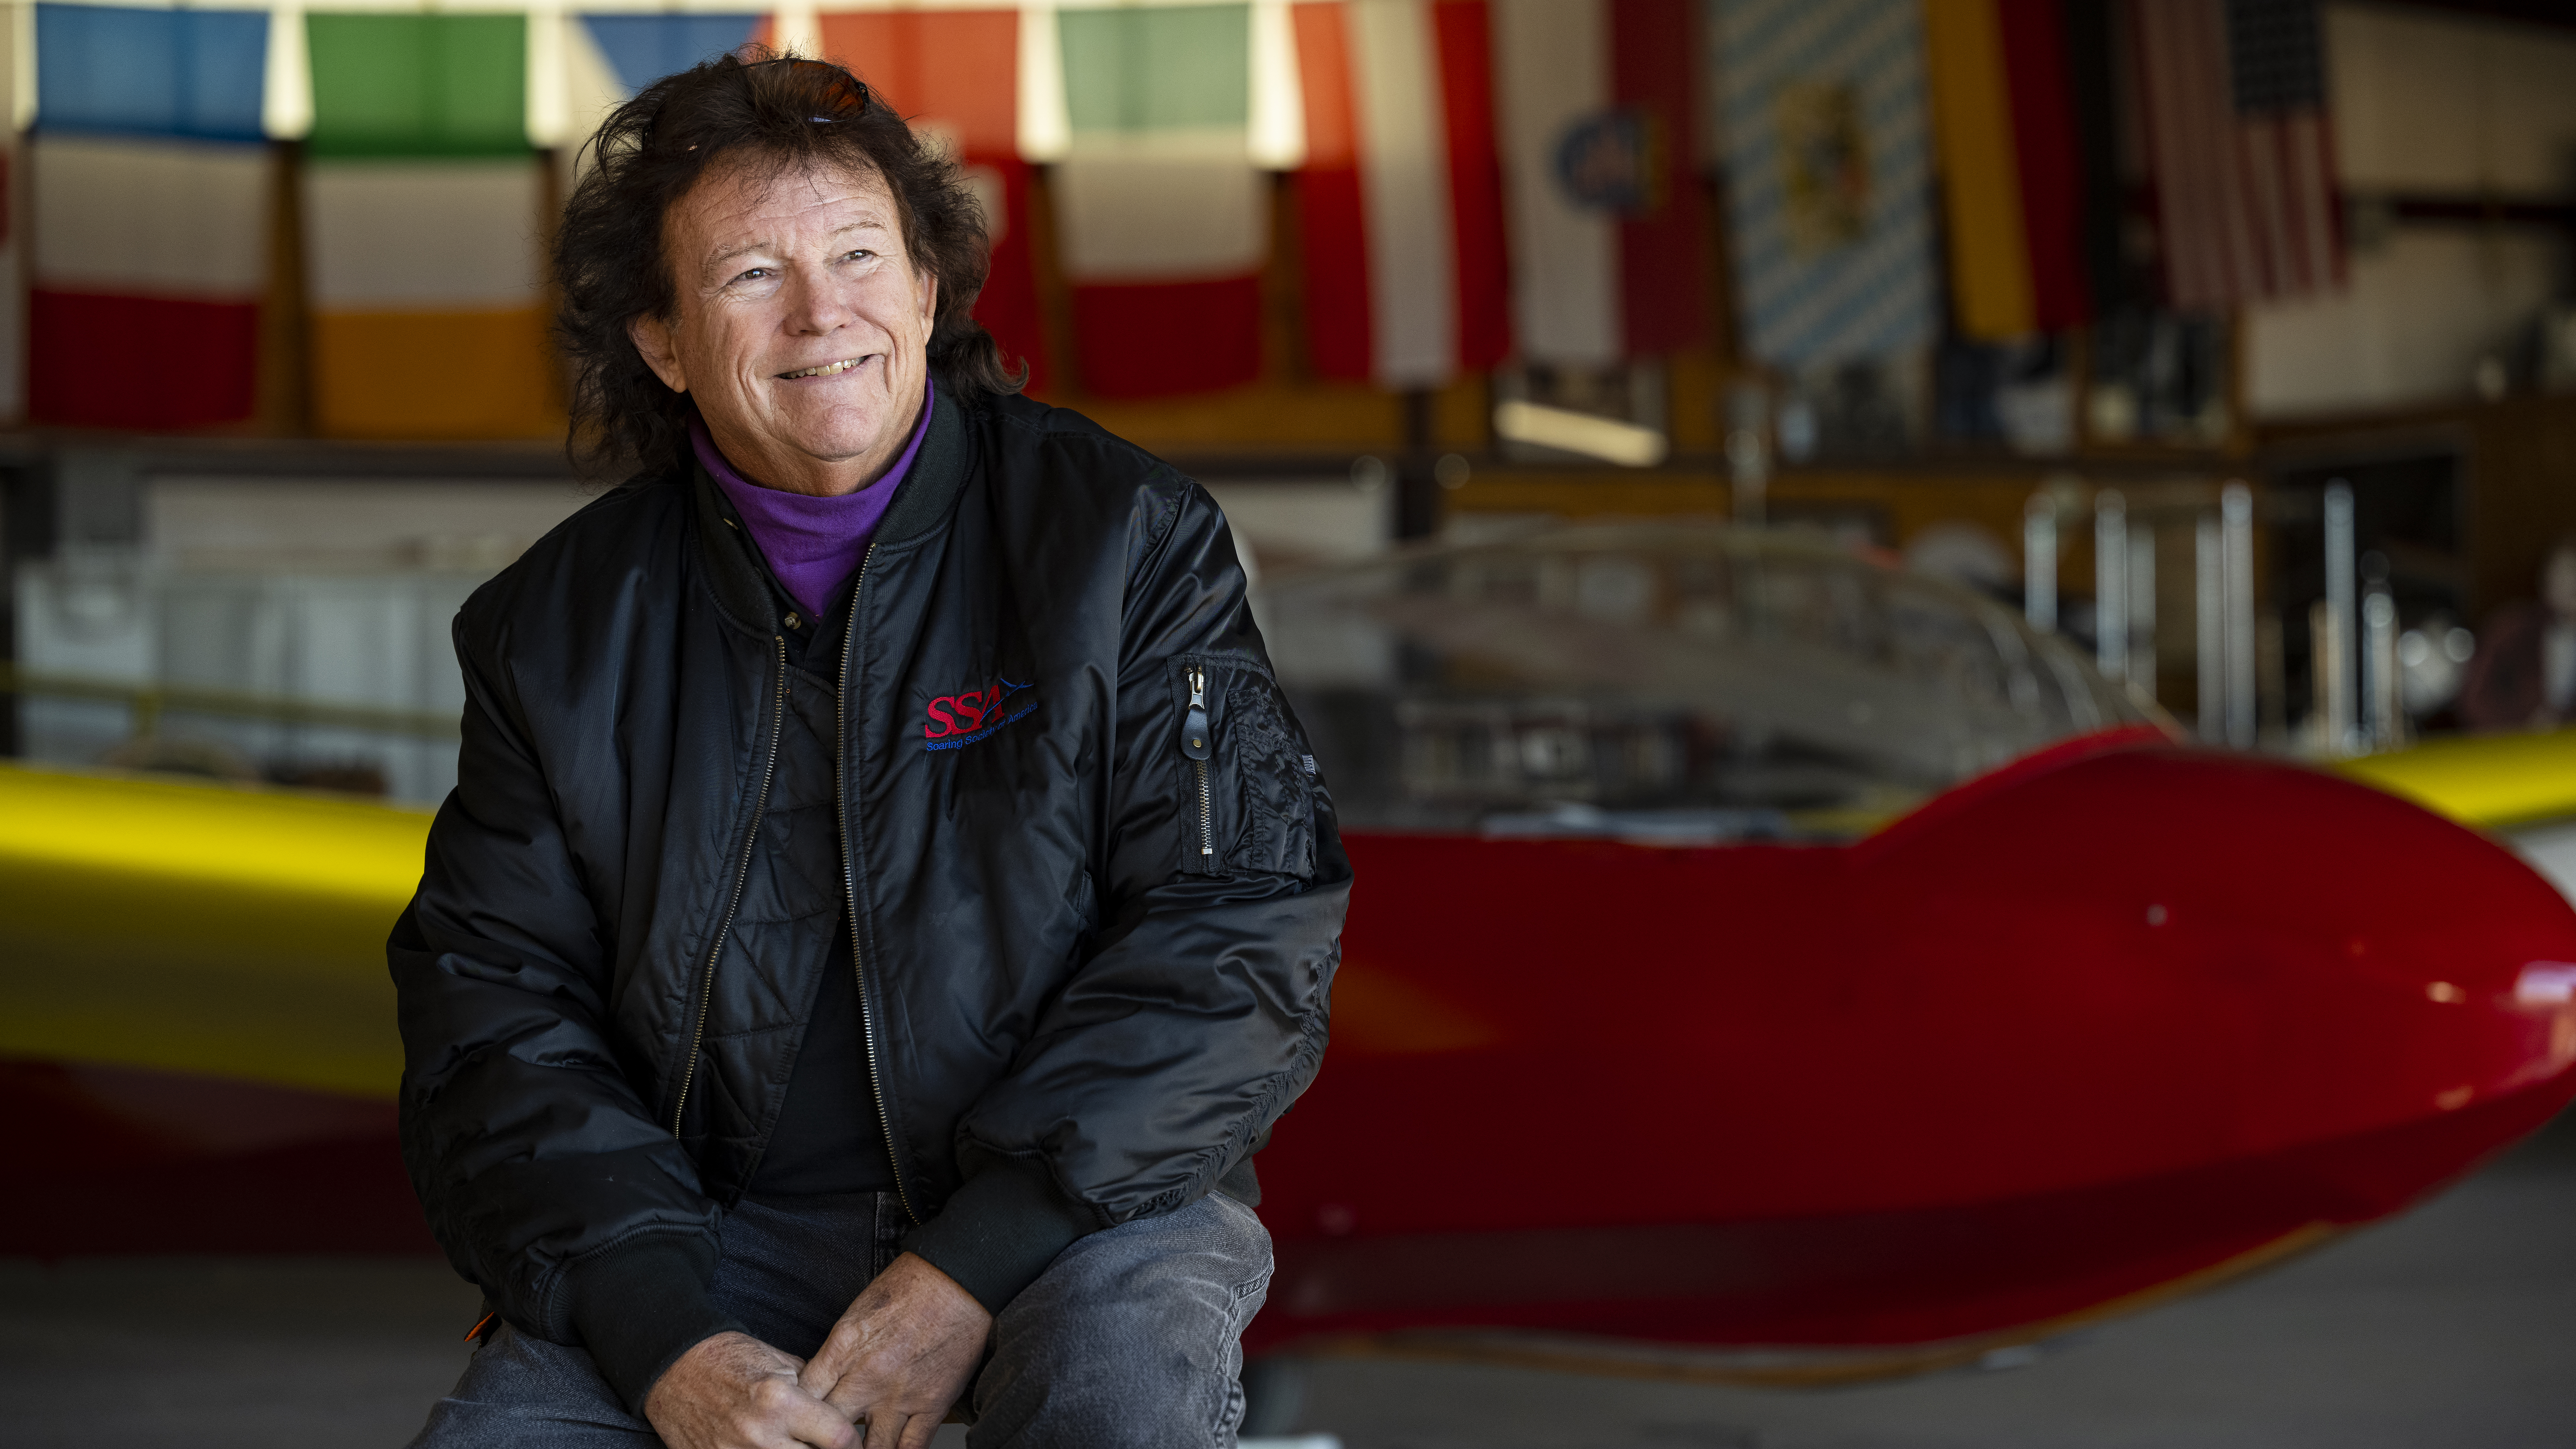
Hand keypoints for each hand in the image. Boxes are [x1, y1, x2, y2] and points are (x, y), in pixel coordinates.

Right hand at [644, 1331, 852, 1448]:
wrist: (675, 1369)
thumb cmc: (731, 1360)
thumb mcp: (782, 1364)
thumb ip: (814, 1390)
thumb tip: (843, 1413)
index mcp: (781, 1401)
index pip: (839, 1439)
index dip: (854, 1445)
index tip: (854, 1443)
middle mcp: (760, 1434)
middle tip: (824, 1444)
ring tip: (798, 1445)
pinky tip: (774, 1448)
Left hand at [798, 1253, 992, 1448]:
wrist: (956, 1280)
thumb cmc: (907, 1289)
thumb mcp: (855, 1316)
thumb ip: (835, 1355)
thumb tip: (819, 1386)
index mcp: (843, 1350)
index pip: (804, 1397)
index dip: (795, 1417)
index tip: (797, 1424)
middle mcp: (867, 1377)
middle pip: (828, 1428)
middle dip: (821, 1441)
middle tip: (822, 1443)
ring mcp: (900, 1395)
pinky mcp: (932, 1404)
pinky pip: (911, 1447)